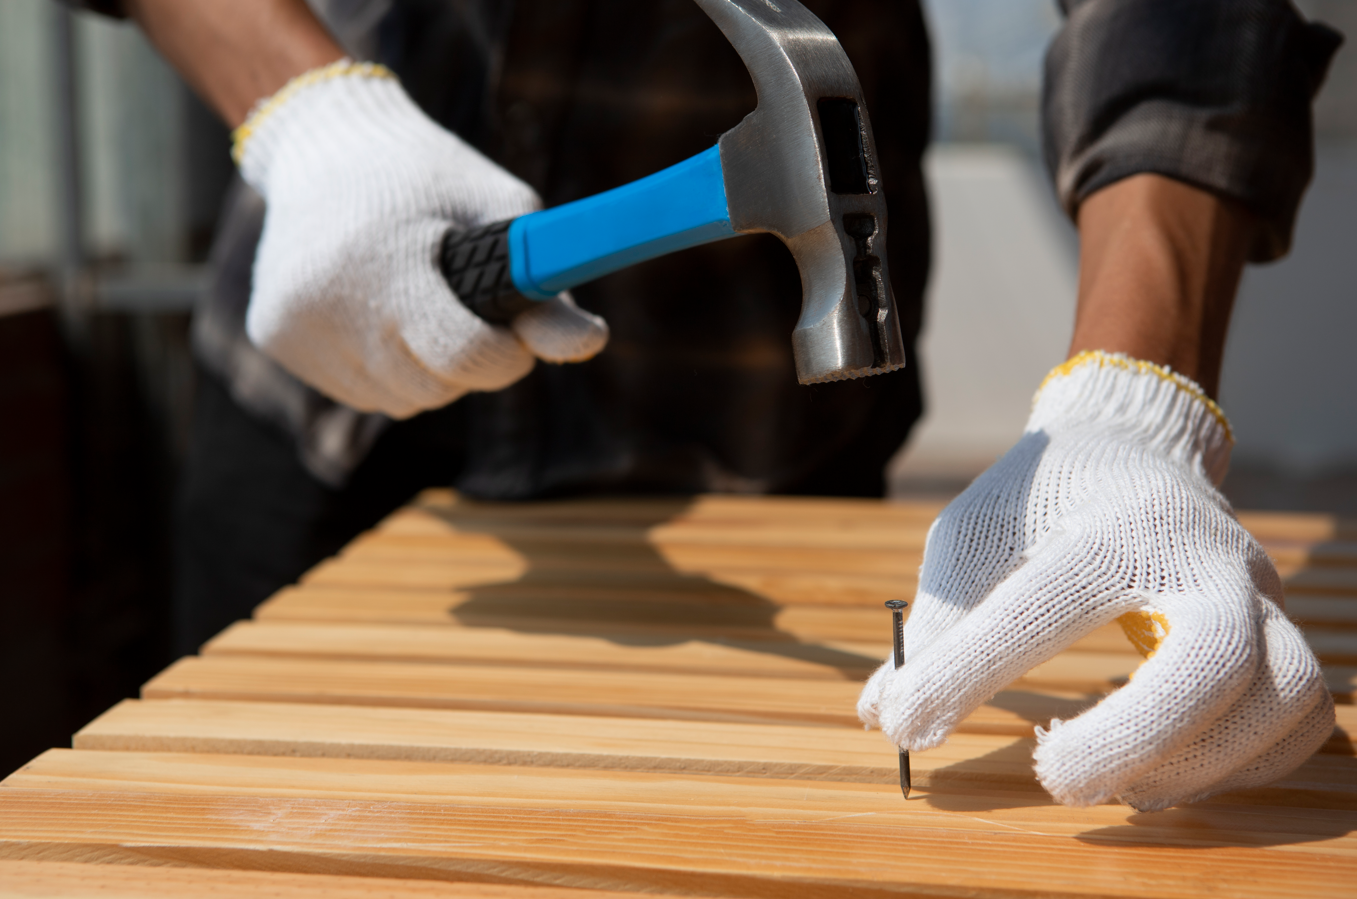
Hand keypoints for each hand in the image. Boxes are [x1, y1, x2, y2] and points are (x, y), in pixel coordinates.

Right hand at [235, 62, 607, 416]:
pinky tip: (379, 315)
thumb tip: (592, 345)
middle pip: (433, 388)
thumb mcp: (499, 213)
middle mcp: (329, 302)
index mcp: (388, 263)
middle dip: (468, 363)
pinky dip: (383, 369)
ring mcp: (295, 326)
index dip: (505, 357)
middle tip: (468, 311)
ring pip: (398, 399)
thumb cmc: (429, 177)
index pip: (463, 356)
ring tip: (421, 306)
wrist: (324, 142)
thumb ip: (544, 286)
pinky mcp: (273, 338)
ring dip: (426, 372)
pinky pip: (358, 391)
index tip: (515, 336)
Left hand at [858, 352, 1333, 809]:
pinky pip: (1300, 720)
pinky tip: (1165, 776)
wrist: (1133, 446)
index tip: (907, 724)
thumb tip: (884, 713)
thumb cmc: (1044, 497)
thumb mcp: (973, 533)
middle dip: (1131, 736)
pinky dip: (1243, 767)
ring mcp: (1256, 594)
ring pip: (1282, 694)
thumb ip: (936, 620)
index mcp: (1113, 523)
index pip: (1042, 606)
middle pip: (1212, 657)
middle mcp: (1202, 556)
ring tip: (1114, 787)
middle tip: (1052, 775)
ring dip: (1197, 764)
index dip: (966, 675)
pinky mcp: (1281, 630)